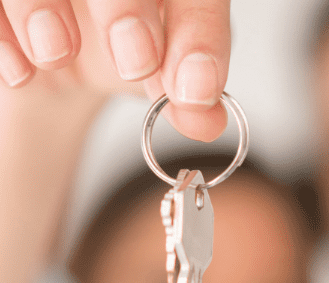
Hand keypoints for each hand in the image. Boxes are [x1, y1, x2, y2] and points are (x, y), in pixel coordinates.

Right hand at [0, 0, 229, 141]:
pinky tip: (22, 72)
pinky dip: (1, 31)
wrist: (63, 60)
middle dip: (124, 6)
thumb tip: (207, 122)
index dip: (199, 33)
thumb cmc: (122, 54)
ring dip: (41, 4)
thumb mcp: (163, 78)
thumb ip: (188, 100)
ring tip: (55, 55)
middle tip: (134, 63)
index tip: (193, 89)